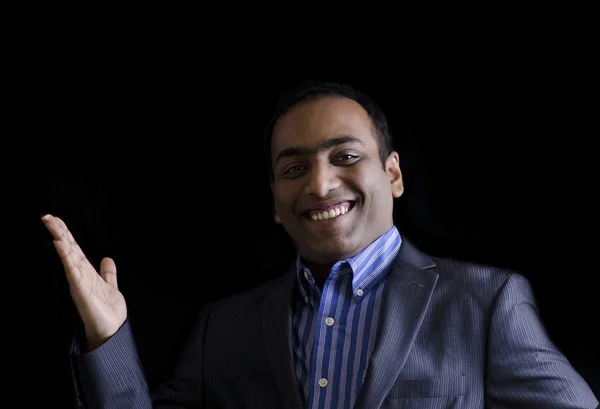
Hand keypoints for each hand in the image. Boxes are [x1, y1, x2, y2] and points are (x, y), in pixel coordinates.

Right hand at [42, 214, 126, 350]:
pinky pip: (73, 271)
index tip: (55, 219)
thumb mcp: (109, 286)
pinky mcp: (81, 290)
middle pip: (68, 249)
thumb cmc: (107, 311)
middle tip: (46, 216)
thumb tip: (108, 258)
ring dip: (61, 240)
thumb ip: (108, 273)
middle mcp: (80, 275)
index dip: (66, 234)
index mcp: (86, 272)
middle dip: (59, 232)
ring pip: (68, 257)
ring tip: (52, 225)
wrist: (111, 331)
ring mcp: (79, 282)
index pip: (74, 249)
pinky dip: (67, 258)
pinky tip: (62, 247)